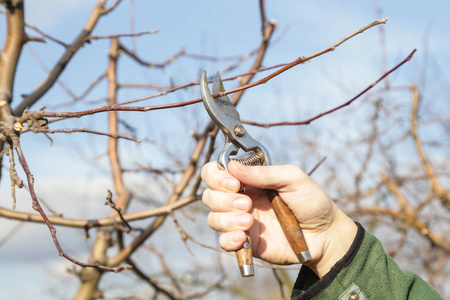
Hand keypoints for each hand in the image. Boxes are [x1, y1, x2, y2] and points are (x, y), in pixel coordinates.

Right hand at [201, 161, 356, 276]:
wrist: (325, 235)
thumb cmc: (311, 201)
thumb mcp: (293, 178)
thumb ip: (264, 173)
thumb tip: (231, 166)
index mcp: (248, 180)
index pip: (216, 172)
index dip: (217, 176)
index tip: (234, 183)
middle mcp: (240, 198)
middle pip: (209, 195)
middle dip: (223, 199)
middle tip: (247, 203)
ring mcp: (240, 221)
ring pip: (213, 217)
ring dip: (226, 218)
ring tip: (249, 221)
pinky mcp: (245, 243)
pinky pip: (223, 242)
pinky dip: (228, 239)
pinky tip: (243, 238)